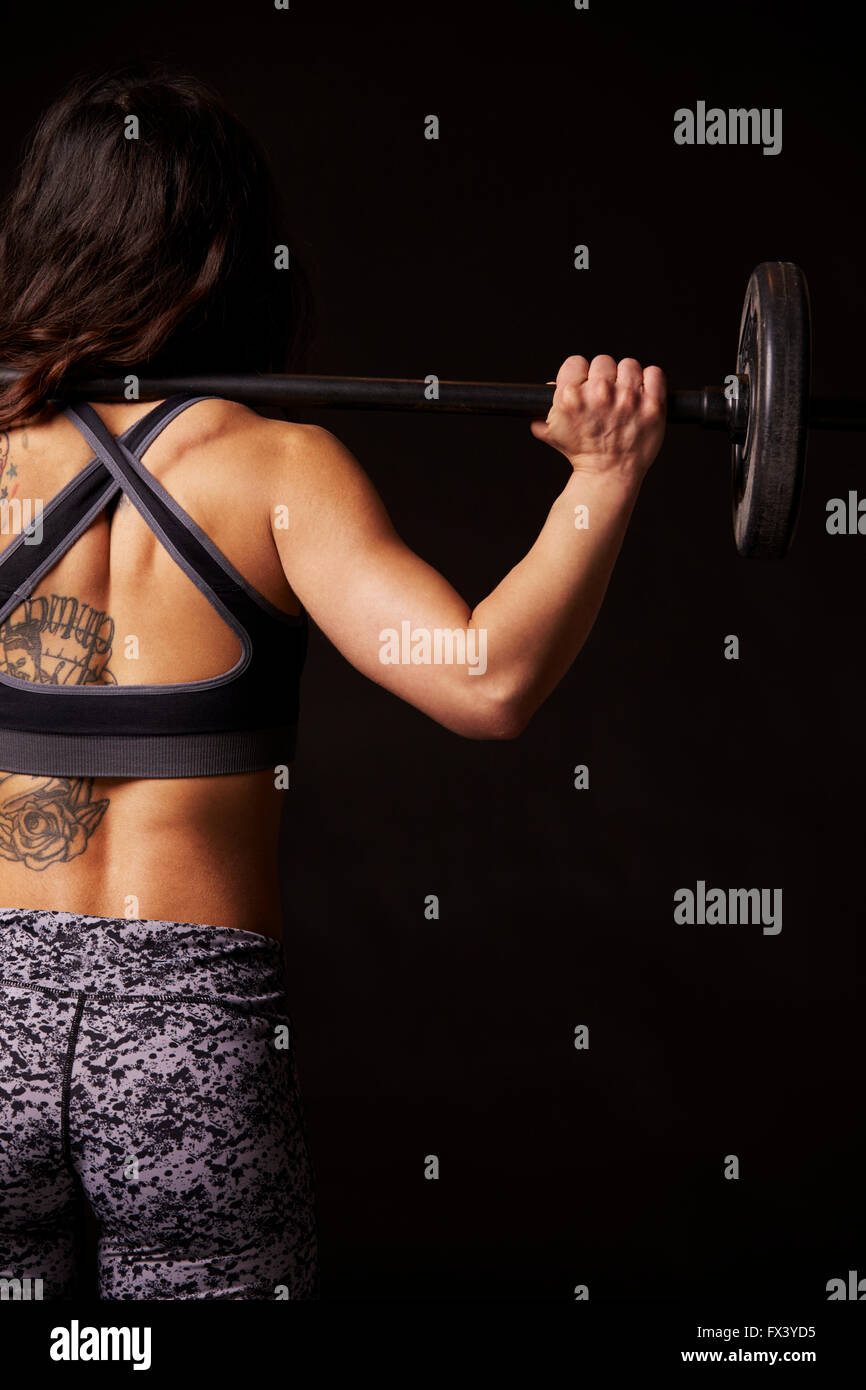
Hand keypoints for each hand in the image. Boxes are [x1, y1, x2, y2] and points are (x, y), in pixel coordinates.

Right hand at [530, 355, 665, 479]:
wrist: (607, 475)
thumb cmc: (581, 454)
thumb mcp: (554, 433)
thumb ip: (544, 411)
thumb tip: (547, 391)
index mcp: (571, 396)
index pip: (575, 362)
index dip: (580, 375)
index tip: (585, 386)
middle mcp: (599, 393)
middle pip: (603, 362)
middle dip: (604, 378)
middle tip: (606, 396)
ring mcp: (628, 399)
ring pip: (629, 365)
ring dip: (627, 379)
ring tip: (625, 397)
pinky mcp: (652, 405)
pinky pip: (654, 374)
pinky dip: (651, 381)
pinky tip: (643, 394)